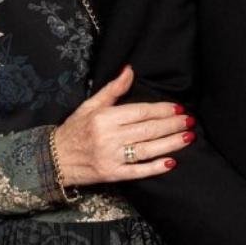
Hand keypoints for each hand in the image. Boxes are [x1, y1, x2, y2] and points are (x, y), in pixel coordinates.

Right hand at [52, 66, 193, 185]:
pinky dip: (155, 168)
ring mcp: (111, 157)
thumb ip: (113, 89)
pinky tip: (171, 162)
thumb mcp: (90, 105)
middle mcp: (108, 137)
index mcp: (104, 118)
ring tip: (188, 137)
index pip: (140, 112)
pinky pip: (138, 171)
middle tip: (190, 121)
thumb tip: (130, 70)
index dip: (162, 110)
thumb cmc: (75, 130)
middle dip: (172, 125)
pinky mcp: (112, 174)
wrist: (54, 159)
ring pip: (147, 150)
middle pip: (148, 130)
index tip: (178, 108)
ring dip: (170, 143)